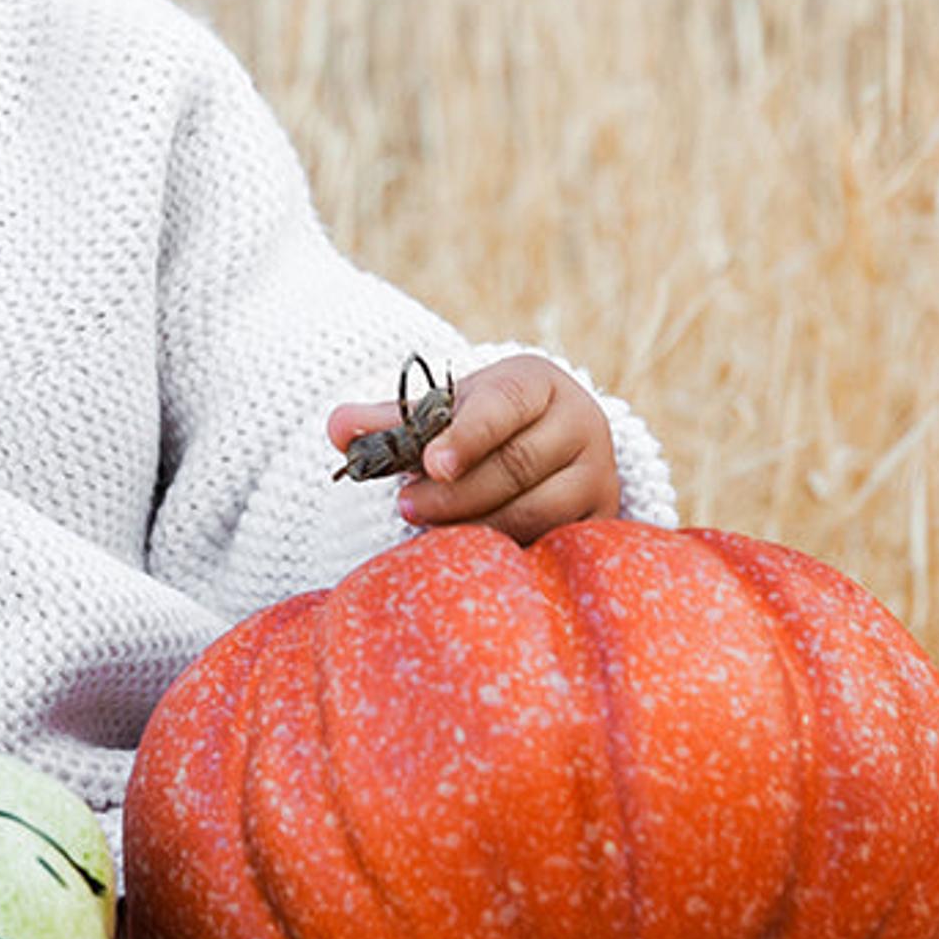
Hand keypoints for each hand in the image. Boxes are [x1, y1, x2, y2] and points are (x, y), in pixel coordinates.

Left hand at [327, 353, 618, 542]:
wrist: (551, 447)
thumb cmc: (483, 426)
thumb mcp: (442, 412)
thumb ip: (391, 420)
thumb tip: (336, 426)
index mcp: (538, 383)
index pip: (505, 404)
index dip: (467, 435)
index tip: (431, 463)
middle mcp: (582, 422)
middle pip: (516, 464)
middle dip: (454, 492)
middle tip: (404, 506)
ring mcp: (598, 474)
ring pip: (536, 510)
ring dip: (476, 524)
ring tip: (428, 526)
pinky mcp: (602, 520)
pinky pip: (553, 544)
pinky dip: (507, 550)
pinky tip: (471, 555)